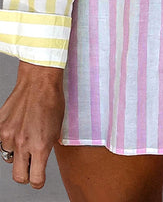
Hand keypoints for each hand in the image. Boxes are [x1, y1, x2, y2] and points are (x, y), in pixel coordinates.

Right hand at [0, 60, 64, 188]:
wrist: (39, 81)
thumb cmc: (52, 101)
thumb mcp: (56, 129)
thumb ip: (47, 146)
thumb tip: (41, 159)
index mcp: (40, 146)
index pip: (36, 179)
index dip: (38, 181)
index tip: (38, 178)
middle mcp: (23, 143)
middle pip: (19, 177)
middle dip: (26, 174)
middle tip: (31, 165)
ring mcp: (8, 135)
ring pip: (9, 157)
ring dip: (16, 152)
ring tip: (26, 136)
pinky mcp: (0, 126)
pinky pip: (1, 141)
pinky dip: (9, 138)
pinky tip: (18, 126)